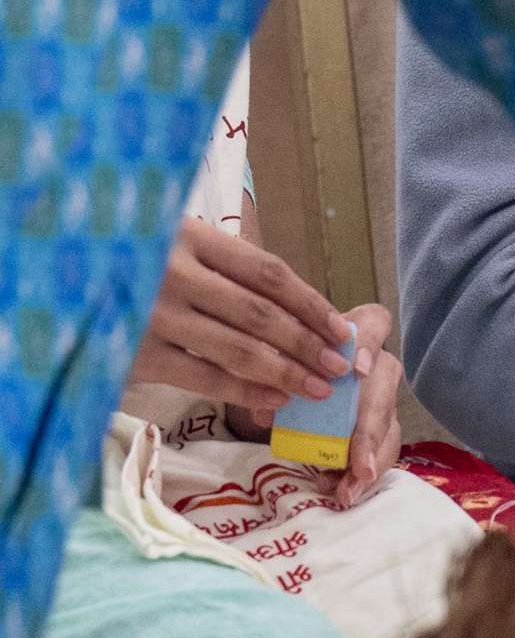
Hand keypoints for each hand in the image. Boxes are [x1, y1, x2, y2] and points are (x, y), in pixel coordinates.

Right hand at [132, 218, 354, 410]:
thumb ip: (225, 265)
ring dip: (286, 371)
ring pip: (237, 348)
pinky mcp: (135, 354)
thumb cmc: (134, 260)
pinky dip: (243, 390)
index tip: (340, 327)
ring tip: (318, 388)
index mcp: (192, 237)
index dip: (310, 302)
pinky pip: (203, 376)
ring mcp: (154, 315)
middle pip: (260, 313)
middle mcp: (175, 274)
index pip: (268, 272)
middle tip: (341, 366)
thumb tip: (298, 305)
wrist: (51, 275)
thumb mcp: (175, 242)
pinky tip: (274, 399)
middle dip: (307, 342)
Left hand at [228, 302, 406, 508]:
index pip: (374, 324)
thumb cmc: (280, 363)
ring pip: (388, 425)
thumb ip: (266, 378)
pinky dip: (362, 471)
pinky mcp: (375, 427)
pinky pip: (381, 449)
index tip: (358, 372)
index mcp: (349, 335)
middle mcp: (373, 362)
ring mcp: (378, 397)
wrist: (278, 386)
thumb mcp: (267, 364)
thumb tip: (267, 413)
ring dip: (371, 459)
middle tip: (359, 464)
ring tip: (349, 490)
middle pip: (385, 387)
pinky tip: (343, 489)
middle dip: (372, 430)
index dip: (369, 347)